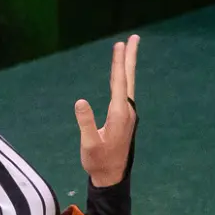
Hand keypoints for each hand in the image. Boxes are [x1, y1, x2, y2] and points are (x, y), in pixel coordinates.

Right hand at [76, 34, 139, 187]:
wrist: (111, 176)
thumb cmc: (98, 161)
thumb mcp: (89, 145)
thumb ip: (86, 123)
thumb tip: (80, 101)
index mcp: (119, 114)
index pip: (118, 83)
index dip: (118, 63)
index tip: (120, 45)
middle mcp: (127, 111)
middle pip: (128, 79)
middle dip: (130, 58)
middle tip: (134, 38)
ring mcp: (127, 114)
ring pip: (128, 84)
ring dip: (128, 66)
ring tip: (128, 50)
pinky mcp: (125, 117)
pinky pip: (125, 91)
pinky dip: (124, 77)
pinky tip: (122, 76)